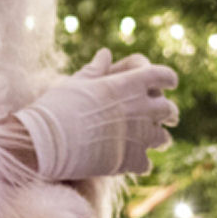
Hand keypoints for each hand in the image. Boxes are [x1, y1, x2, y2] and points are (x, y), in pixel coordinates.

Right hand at [14, 48, 178, 180]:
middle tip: (168, 116)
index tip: (170, 82)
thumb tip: (106, 54)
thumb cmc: (57, 106)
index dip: (168, 78)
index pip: (162, 75)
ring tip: (152, 141)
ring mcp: (139, 136)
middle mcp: (140, 108)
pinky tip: (133, 163)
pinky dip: (140, 163)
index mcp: (129, 84)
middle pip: (168, 109)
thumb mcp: (76, 82)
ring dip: (157, 138)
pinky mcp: (132, 161)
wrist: (46, 141)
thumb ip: (96, 69)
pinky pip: (146, 163)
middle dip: (167, 112)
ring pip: (162, 138)